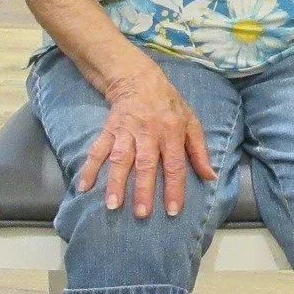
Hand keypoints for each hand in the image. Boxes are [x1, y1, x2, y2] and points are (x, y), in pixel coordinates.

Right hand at [76, 57, 215, 217]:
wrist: (139, 79)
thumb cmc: (170, 105)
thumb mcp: (192, 122)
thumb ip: (200, 151)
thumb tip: (210, 177)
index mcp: (172, 132)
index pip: (174, 164)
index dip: (174, 188)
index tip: (172, 211)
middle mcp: (148, 133)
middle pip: (145, 164)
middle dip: (143, 190)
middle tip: (141, 214)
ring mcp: (126, 131)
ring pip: (120, 159)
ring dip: (115, 182)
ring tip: (112, 205)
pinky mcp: (109, 130)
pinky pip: (97, 149)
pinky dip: (89, 168)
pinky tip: (83, 186)